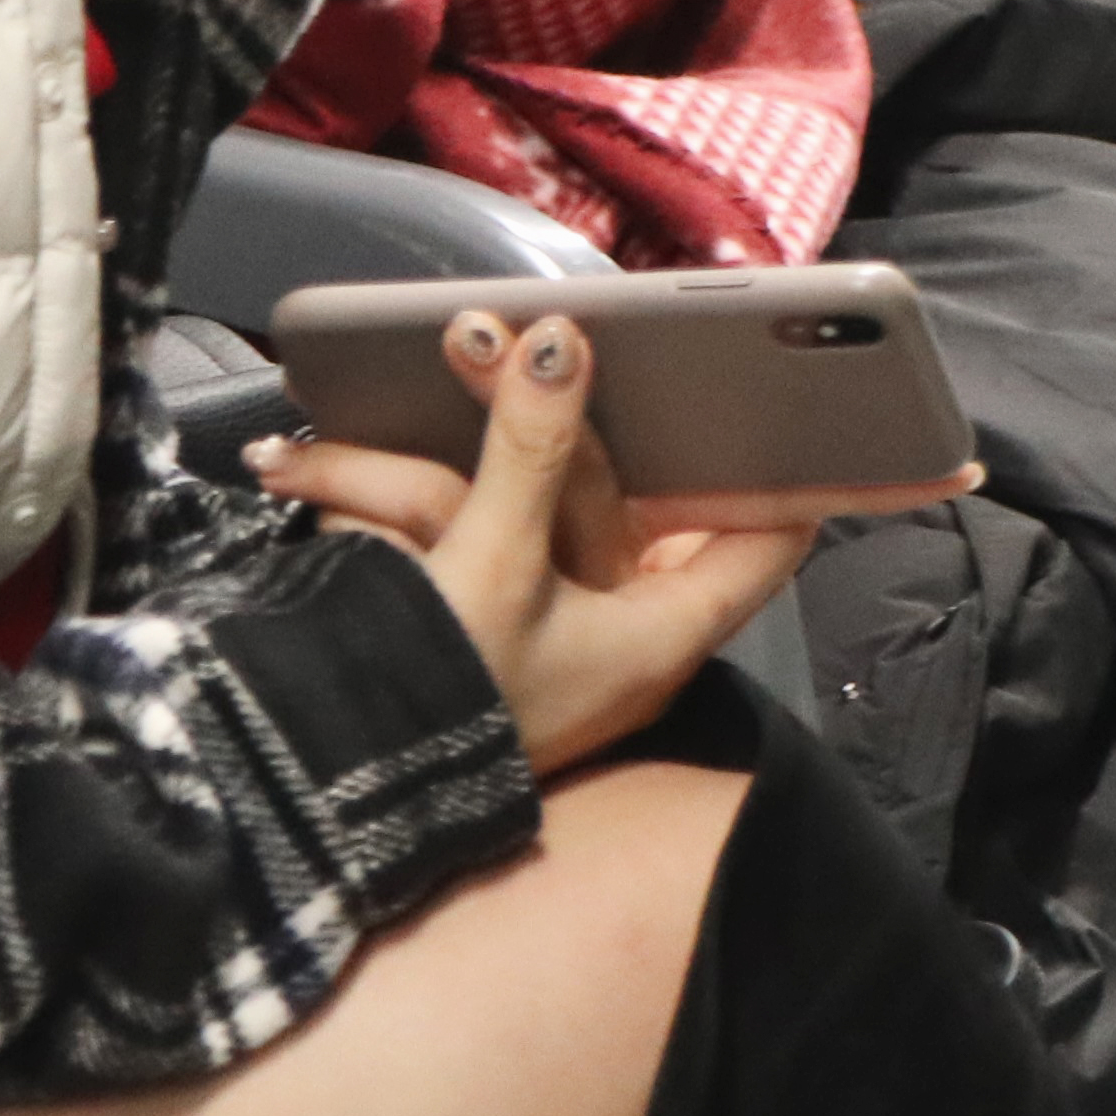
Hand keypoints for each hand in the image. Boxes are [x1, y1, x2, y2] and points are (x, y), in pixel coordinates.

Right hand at [244, 309, 974, 774]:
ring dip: (469, 435)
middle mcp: (611, 627)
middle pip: (613, 490)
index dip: (780, 475)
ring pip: (525, 497)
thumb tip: (565, 343)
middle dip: (555, 408)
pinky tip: (346, 462)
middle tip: (515, 336)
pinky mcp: (471, 609)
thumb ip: (531, 447)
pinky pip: (459, 523)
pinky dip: (405, 488)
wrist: (326, 780)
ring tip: (428, 370)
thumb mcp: (497, 561)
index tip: (790, 403)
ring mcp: (539, 619)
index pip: (759, 544)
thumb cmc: (450, 695)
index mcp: (656, 632)